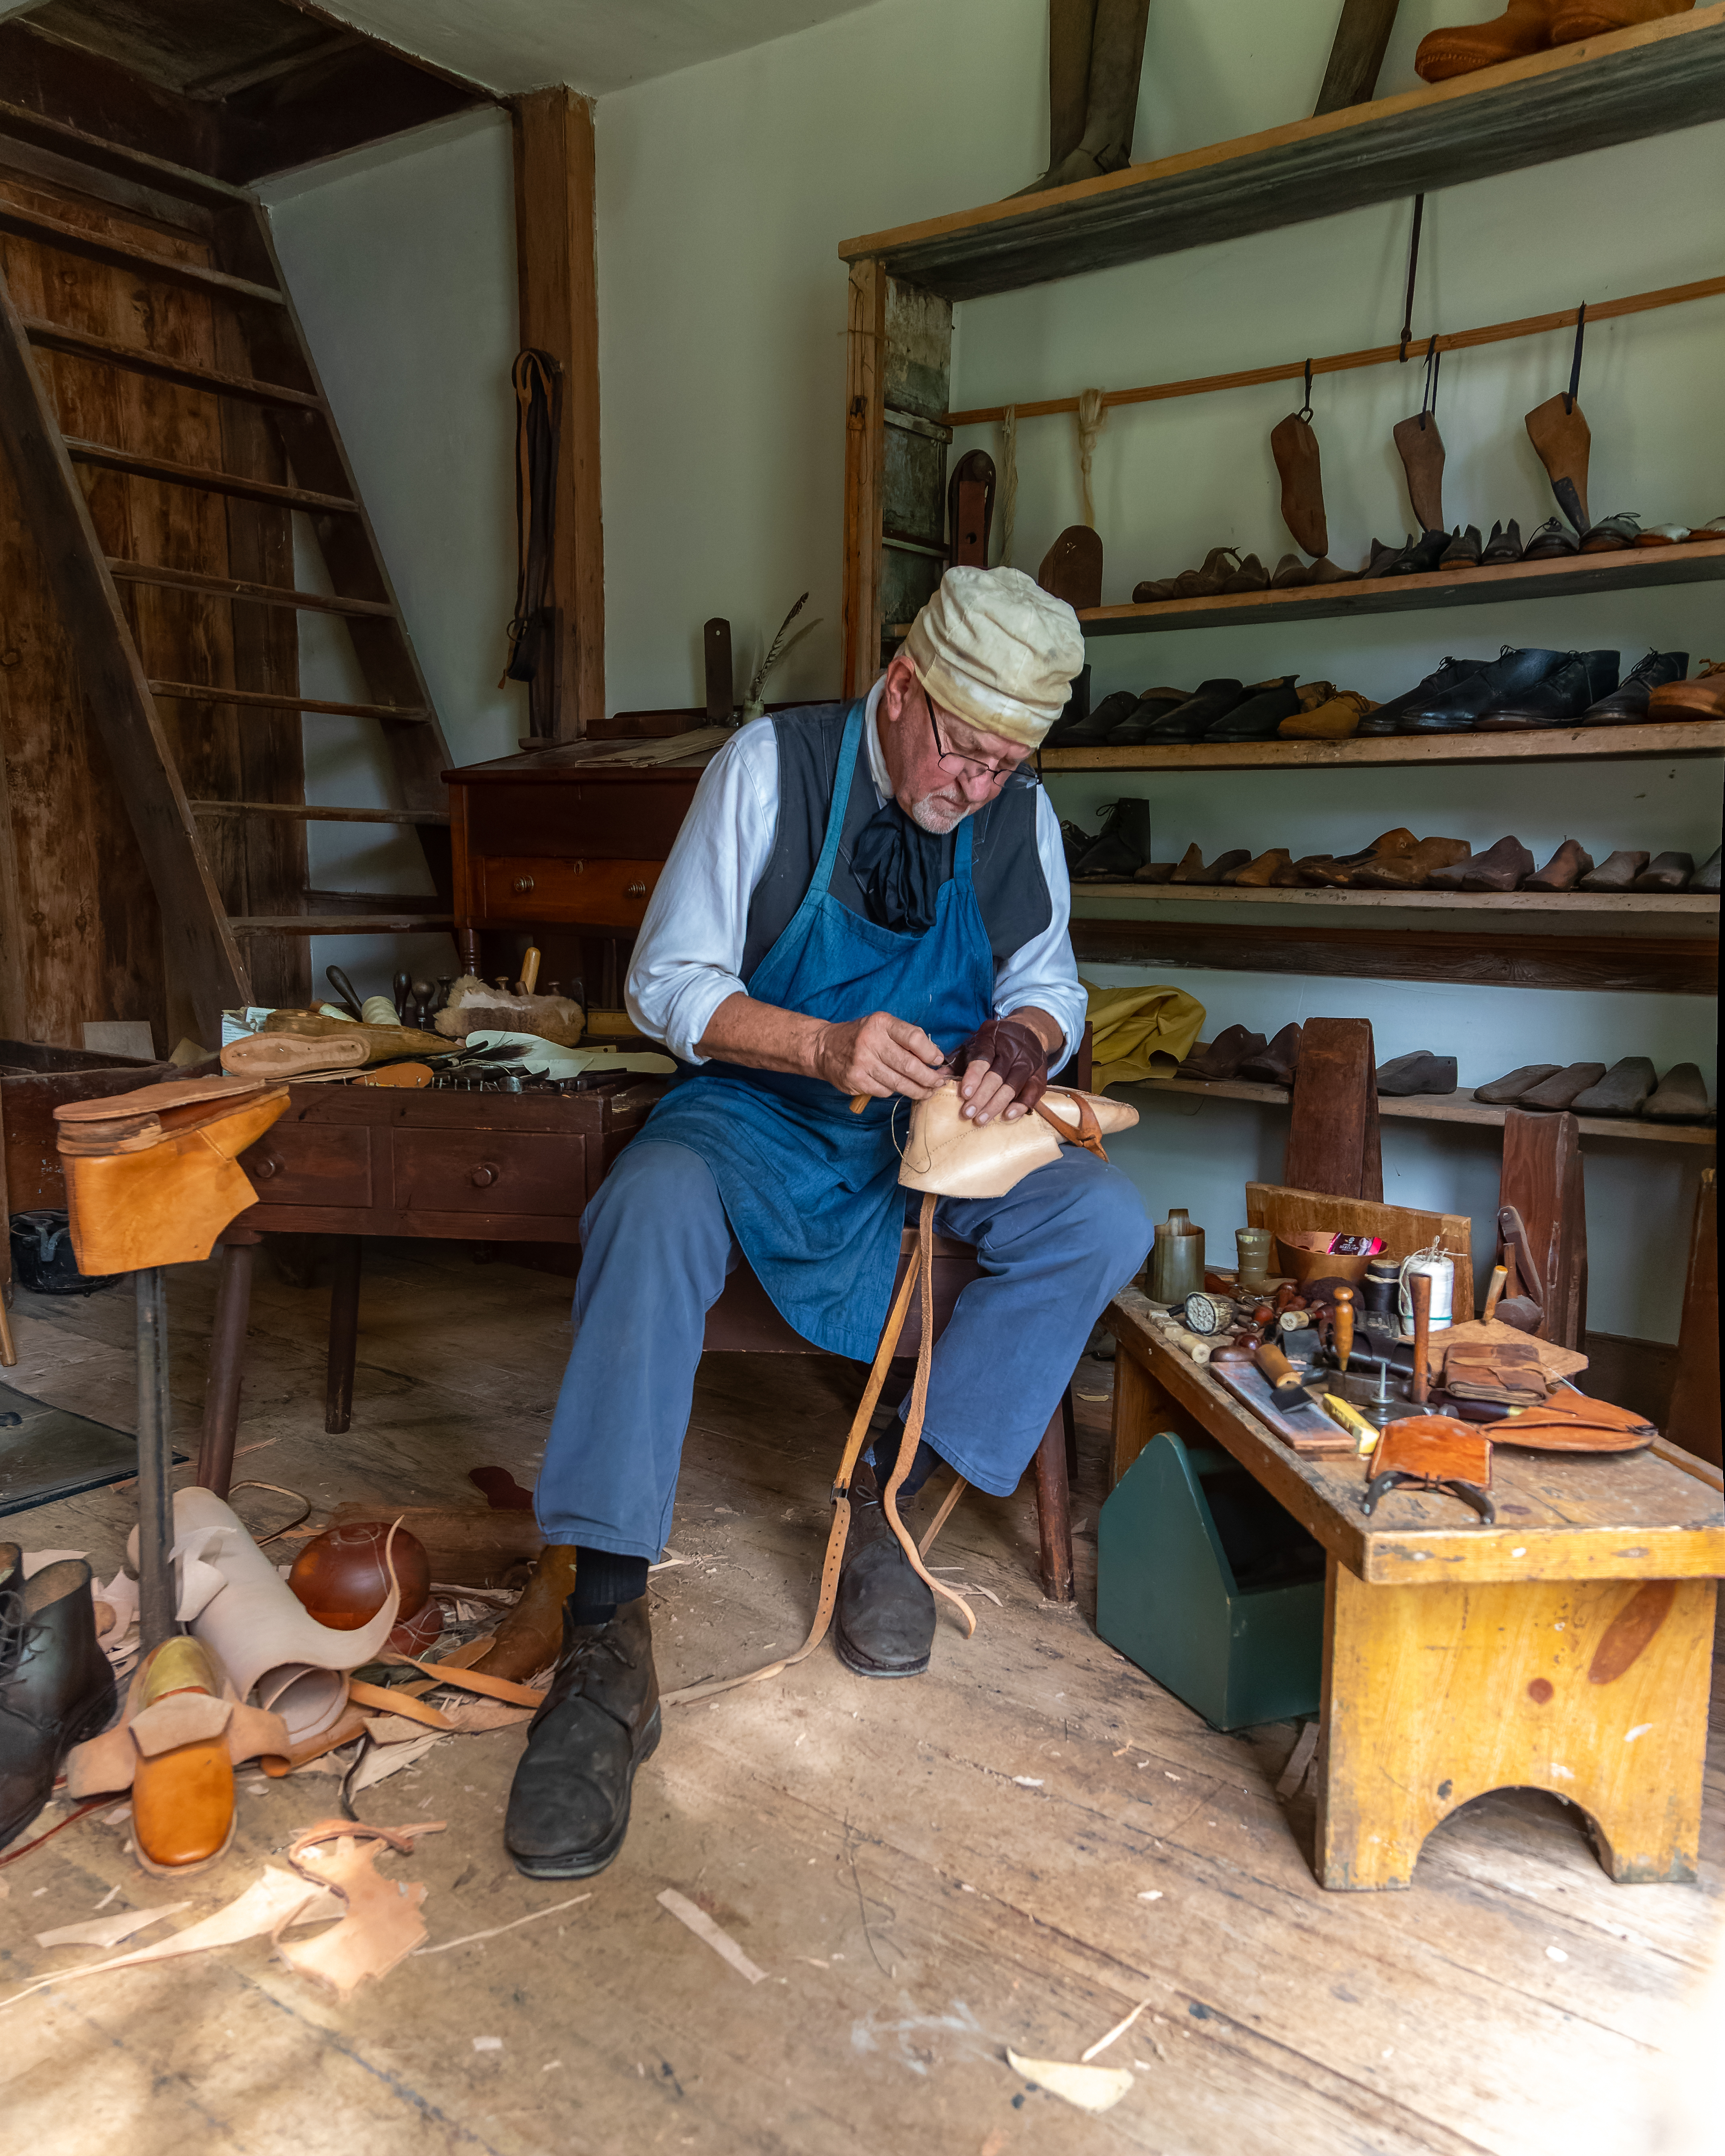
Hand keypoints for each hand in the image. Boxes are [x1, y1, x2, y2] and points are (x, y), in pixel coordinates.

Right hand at [817, 1011, 946, 1100]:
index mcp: (881, 1023)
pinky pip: (885, 1091)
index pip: (913, 1038)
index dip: (930, 1052)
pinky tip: (897, 1088)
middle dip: (929, 1078)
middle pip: (909, 1065)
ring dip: (917, 1090)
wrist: (824, 1047)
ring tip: (927, 1092)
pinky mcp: (856, 1081)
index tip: (938, 1061)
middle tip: (938, 1083)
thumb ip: (905, 1037)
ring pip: (899, 1083)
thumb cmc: (861, 1036)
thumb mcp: (882, 1026)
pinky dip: (894, 1091)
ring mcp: (862, 1063)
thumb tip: (934, 1057)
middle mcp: (871, 1042)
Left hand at [955, 1016, 1048, 1124]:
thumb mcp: (975, 1044)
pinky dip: (1021, 1105)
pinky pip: (1032, 1092)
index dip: (973, 1077)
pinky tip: (1008, 1116)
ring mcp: (1028, 1063)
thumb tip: (938, 1078)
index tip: (963, 1094)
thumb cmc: (995, 1042)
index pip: (982, 1059)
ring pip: (1011, 1086)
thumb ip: (958, 1061)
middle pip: (996, 1076)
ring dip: (995, 1105)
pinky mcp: (1039, 1074)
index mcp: (992, 1040)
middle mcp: (1012, 1050)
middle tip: (968, 1113)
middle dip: (981, 1097)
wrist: (1029, 1031)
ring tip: (981, 1120)